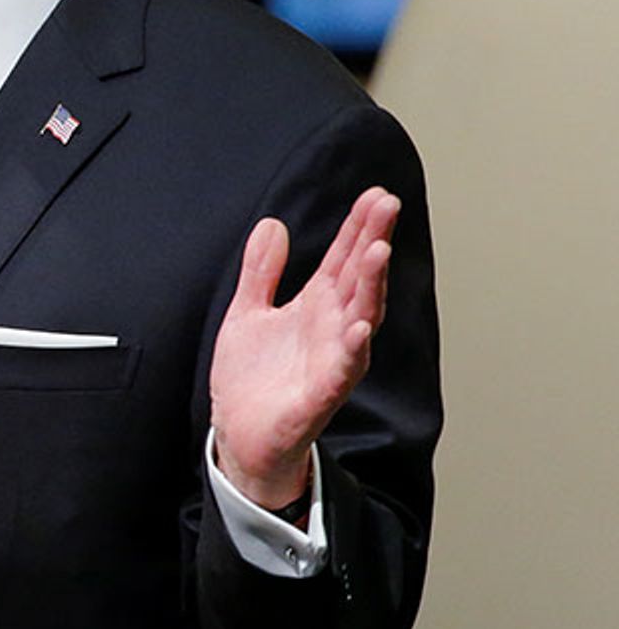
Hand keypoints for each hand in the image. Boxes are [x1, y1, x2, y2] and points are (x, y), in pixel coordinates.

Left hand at [210, 187, 400, 508]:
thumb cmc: (252, 377)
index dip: (358, 227)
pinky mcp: (320, 395)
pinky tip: (359, 327)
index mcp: (316, 307)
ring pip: (360, 317)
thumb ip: (262, 271)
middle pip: (359, 279)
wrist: (240, 434)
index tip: (375, 195)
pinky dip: (352, 349)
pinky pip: (342, 370)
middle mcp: (332, 329)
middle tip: (387, 205)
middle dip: (373, 241)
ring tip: (378, 251)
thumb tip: (272, 224)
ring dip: (371, 285)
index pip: (343, 260)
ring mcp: (332, 361)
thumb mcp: (248, 311)